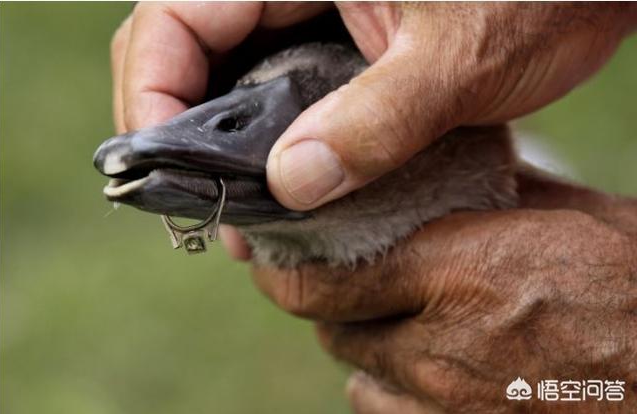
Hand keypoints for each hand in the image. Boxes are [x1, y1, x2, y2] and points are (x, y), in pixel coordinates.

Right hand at [112, 3, 636, 259]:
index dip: (151, 97)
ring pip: (227, 81)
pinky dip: (267, 146)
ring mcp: (306, 19)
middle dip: (183, 136)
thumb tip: (289, 187)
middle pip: (186, 56)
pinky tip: (283, 193)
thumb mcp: (455, 61)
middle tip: (202, 209)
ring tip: (241, 217)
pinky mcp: (331, 51)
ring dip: (224, 149)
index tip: (163, 172)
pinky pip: (272, 96)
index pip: (173, 21)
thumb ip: (373, 124)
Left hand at [251, 170, 636, 412]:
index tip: (274, 251)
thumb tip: (438, 173)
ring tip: (397, 319)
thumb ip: (488, 193)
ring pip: (355, 375)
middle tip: (345, 275)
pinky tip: (425, 364)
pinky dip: (390, 387)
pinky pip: (388, 412)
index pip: (322, 281)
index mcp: (459, 274)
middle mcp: (440, 349)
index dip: (282, 267)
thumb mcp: (569, 215)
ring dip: (362, 344)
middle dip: (329, 299)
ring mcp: (447, 407)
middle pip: (331, 327)